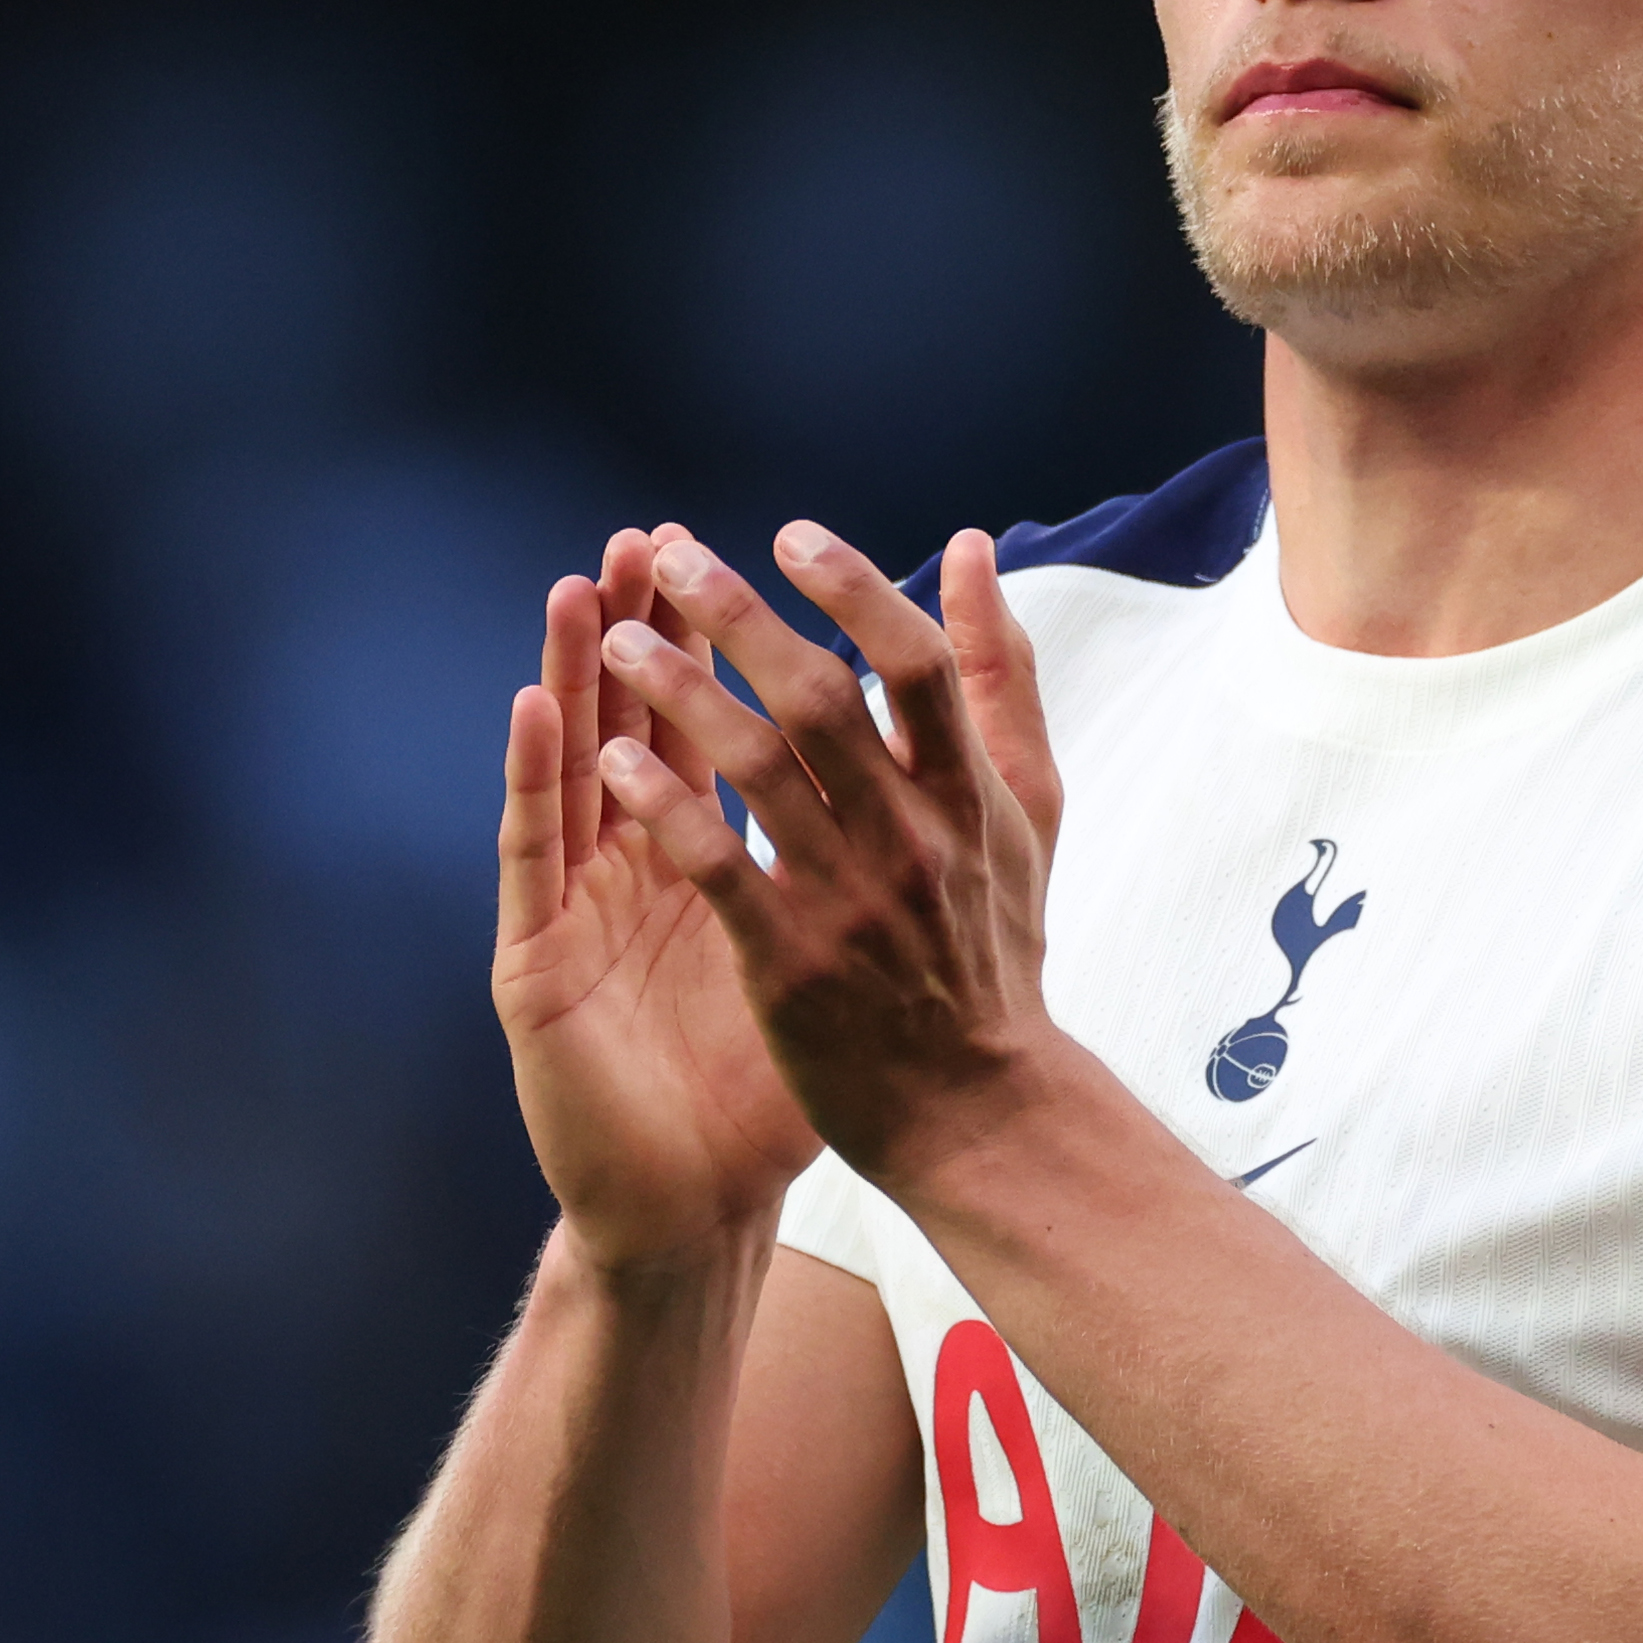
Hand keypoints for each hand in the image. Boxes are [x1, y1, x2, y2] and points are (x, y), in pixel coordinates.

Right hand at [491, 529, 825, 1272]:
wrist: (706, 1197)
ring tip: (582, 589)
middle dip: (643, 630)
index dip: (716, 641)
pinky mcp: (538, 961)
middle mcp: (634, 866)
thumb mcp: (843, 943)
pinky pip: (533, 857)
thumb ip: (879, 846)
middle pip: (631, 724)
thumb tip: (932, 765)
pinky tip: (536, 714)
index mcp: (705, 853)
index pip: (706, 722)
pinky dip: (533, 778)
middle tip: (645, 539)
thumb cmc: (785, 1072)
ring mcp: (580, 908)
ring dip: (574, 674)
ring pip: (571, 766)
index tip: (739, 550)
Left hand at [586, 522, 1066, 1189]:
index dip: (855, 588)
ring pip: (759, 771)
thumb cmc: (995, 946)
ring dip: (682, 694)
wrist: (978, 1107)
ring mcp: (854, 902)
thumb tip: (968, 551)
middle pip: (824, 699)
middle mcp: (917, 838)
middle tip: (671, 557)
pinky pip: (718, 868)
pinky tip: (615, 761)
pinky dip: (667, 807)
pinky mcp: (791, 965)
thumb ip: (1000, 678)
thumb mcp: (1027, 809)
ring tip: (619, 642)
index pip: (919, 664)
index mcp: (973, 795)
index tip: (789, 535)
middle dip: (740, 617)